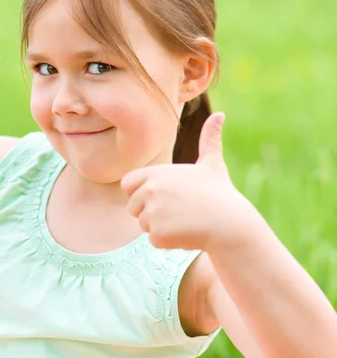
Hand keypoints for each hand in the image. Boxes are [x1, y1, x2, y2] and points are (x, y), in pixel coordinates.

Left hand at [121, 112, 248, 251]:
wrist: (230, 224)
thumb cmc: (220, 194)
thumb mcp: (212, 164)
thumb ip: (209, 140)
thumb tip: (219, 115)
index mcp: (157, 173)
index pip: (127, 184)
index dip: (141, 192)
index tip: (163, 196)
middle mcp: (150, 190)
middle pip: (133, 208)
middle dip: (151, 213)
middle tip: (178, 211)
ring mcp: (153, 212)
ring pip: (144, 225)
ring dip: (160, 228)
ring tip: (185, 221)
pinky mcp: (158, 233)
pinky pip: (154, 240)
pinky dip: (167, 241)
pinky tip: (186, 233)